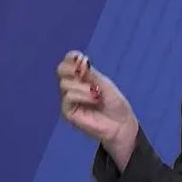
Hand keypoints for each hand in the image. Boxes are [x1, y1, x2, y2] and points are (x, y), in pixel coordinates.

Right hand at [56, 50, 138, 168]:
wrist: (120, 124)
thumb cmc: (115, 104)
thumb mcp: (105, 84)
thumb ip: (91, 74)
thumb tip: (81, 59)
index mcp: (82, 77)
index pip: (69, 62)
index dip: (72, 57)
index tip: (82, 58)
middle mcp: (73, 86)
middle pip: (60, 70)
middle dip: (71, 68)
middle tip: (82, 71)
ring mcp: (69, 99)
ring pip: (65, 84)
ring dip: (83, 87)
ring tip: (97, 94)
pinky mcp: (68, 112)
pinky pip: (68, 97)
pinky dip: (82, 95)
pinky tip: (94, 100)